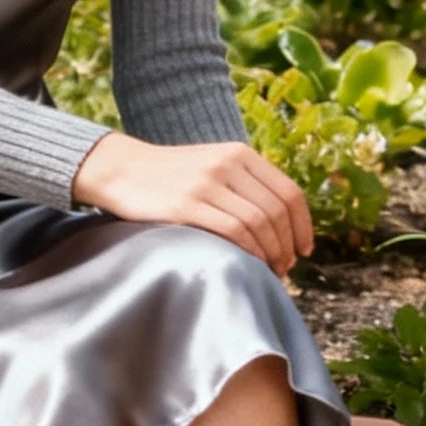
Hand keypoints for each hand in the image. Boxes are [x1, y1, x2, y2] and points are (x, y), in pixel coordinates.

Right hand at [73, 131, 312, 276]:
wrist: (121, 169)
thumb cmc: (170, 176)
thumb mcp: (213, 165)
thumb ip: (245, 184)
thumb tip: (281, 223)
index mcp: (240, 154)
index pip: (289, 193)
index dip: (303, 226)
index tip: (304, 249)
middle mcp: (228, 165)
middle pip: (277, 212)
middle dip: (287, 246)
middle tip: (285, 268)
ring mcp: (207, 184)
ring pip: (259, 223)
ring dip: (271, 253)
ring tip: (269, 271)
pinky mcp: (186, 204)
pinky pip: (233, 231)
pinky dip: (249, 252)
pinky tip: (248, 264)